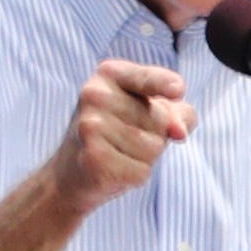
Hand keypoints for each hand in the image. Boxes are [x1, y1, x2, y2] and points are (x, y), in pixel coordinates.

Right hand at [50, 60, 196, 212]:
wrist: (72, 171)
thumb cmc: (118, 134)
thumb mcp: (149, 113)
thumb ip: (177, 114)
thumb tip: (179, 132)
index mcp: (109, 74)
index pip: (147, 78)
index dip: (164, 84)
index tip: (179, 90)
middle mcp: (95, 95)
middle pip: (160, 120)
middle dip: (156, 136)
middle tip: (125, 138)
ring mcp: (90, 126)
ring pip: (154, 148)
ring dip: (145, 158)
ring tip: (118, 153)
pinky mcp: (93, 157)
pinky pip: (141, 171)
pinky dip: (135, 176)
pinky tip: (113, 170)